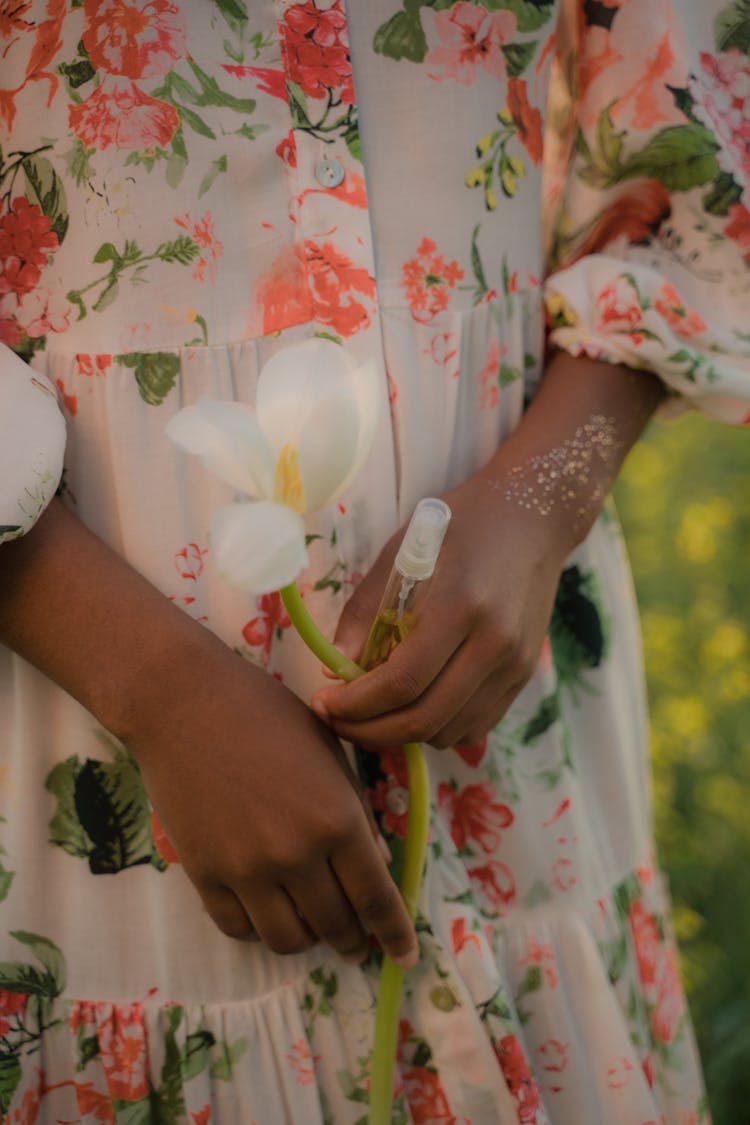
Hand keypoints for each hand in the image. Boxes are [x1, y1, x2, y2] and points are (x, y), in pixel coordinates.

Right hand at [0, 500, 416, 967]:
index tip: (404, 956)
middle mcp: (297, 853)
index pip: (376, 896)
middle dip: (353, 941)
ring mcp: (247, 869)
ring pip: (287, 938)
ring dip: (307, 939)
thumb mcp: (329, 754)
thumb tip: (372, 862)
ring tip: (312, 927)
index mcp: (338, 818)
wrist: (185, 702)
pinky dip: (259, 929)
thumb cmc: (266, 714)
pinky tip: (268, 914)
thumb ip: (352, 811)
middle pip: (335, 924)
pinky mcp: (204, 874)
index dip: (393, 933)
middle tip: (356, 943)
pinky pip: (238, 927)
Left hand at [311, 467, 570, 748]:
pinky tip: (413, 705)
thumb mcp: (402, 552)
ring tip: (371, 713)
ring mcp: (515, 664)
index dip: (356, 705)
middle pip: (425, 718)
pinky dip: (437, 728)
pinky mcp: (524, 675)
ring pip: (449, 730)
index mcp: (460, 606)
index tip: (324, 704)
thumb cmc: (458, 527)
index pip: (402, 681)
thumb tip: (335, 670)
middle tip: (338, 721)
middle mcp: (494, 642)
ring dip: (402, 734)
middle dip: (370, 731)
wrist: (532, 518)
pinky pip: (474, 726)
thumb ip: (366, 612)